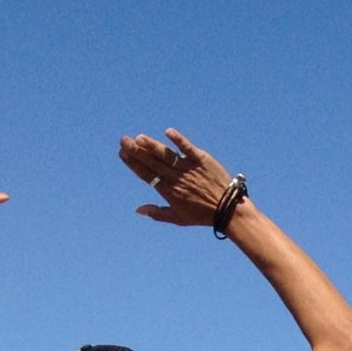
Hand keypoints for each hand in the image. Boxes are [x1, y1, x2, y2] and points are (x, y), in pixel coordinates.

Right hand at [121, 129, 237, 226]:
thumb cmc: (203, 215)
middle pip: (152, 162)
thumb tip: (137, 210)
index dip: (133, 164)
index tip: (122, 154)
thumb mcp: (178, 218)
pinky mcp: (202, 160)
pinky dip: (178, 140)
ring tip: (139, 138)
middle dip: (136, 151)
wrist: (229, 209)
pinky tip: (167, 132)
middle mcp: (177, 178)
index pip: (146, 175)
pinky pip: (188, 148)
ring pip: (166, 155)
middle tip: (123, 140)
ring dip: (152, 145)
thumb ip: (157, 213)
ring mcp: (189, 168)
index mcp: (169, 192)